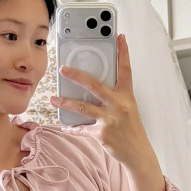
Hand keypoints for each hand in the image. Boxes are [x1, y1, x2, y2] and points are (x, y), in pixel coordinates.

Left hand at [50, 34, 148, 166]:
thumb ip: (114, 97)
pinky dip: (73, 127)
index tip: (120, 38)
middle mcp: (119, 106)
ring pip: (83, 107)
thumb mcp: (128, 108)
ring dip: (66, 102)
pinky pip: (82, 128)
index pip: (125, 70)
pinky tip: (65, 126)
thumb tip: (95, 87)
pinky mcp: (101, 134)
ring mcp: (110, 120)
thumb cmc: (132, 129)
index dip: (123, 53)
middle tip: (63, 69)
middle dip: (77, 76)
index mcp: (127, 96)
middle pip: (95, 85)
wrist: (138, 153)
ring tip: (53, 99)